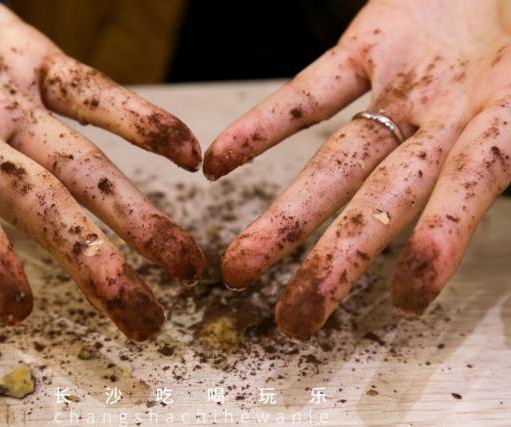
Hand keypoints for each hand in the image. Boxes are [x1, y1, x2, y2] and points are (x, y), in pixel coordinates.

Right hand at [0, 0, 203, 340]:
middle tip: (143, 320)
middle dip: (93, 262)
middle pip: (42, 206)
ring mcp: (9, 101)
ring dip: (136, 215)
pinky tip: (186, 153)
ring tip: (184, 263)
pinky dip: (141, 121)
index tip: (15, 308)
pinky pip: (95, 94)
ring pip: (82, 167)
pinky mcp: (35, 59)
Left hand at [205, 0, 510, 337]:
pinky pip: (310, 92)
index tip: (408, 303)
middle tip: (293, 323)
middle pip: (381, 203)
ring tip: (240, 268)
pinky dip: (263, 127)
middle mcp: (439, 127)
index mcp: (493, 137)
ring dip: (286, 218)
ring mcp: (399, 93)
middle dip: (337, 261)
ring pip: (336, 164)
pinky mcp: (367, 46)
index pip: (457, 199)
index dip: (436, 244)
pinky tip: (217, 163)